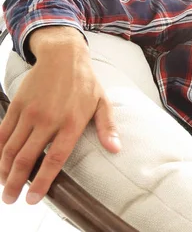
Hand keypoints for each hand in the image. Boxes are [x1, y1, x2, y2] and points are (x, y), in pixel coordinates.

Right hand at [0, 26, 120, 204]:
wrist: (62, 56)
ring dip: (4, 170)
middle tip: (11, 200)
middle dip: (16, 183)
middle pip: (26, 159)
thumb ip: (107, 128)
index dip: (42, 182)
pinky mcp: (17, 105)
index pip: (54, 160)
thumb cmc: (85, 82)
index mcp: (71, 123)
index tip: (34, 200)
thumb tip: (116, 149)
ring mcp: (30, 112)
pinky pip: (2, 132)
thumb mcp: (102, 103)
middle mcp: (48, 120)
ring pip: (10, 148)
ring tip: (4, 186)